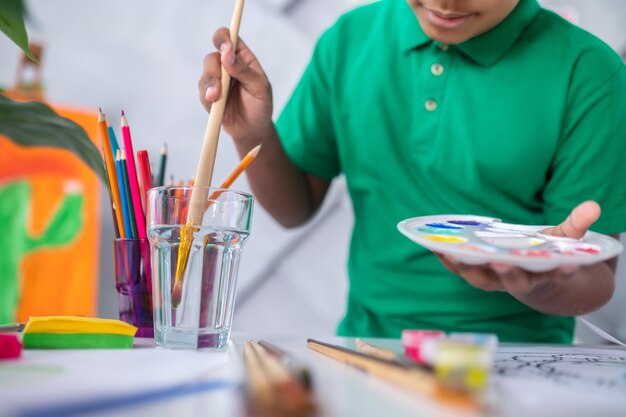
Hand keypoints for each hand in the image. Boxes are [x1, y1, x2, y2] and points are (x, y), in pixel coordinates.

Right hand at [199, 28, 273, 141]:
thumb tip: (226, 56)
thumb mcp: (260, 88)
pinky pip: (202, 92)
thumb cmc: (260, 105)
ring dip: (210, 87)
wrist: (252, 130)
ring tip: (216, 100)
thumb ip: (245, 71)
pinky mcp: (208, 94)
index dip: (223, 39)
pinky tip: (216, 108)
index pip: (228, 38)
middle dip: (214, 73)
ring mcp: (217, 80)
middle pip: (211, 58)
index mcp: (243, 58)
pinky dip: (207, 99)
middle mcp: (227, 66)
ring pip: (205, 75)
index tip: (224, 50)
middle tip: (218, 89)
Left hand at [436, 201, 601, 298]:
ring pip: (481, 279)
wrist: (532, 277)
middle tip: (500, 261)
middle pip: (513, 281)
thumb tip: (594, 206)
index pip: (554, 274)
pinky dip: (448, 260)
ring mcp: (496, 280)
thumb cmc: (547, 255)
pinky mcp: (477, 274)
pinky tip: (436, 248)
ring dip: (467, 267)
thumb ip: (577, 225)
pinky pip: (461, 270)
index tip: (566, 265)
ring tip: (454, 253)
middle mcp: (519, 281)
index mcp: (544, 273)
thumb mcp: (565, 240)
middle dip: (507, 273)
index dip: (560, 271)